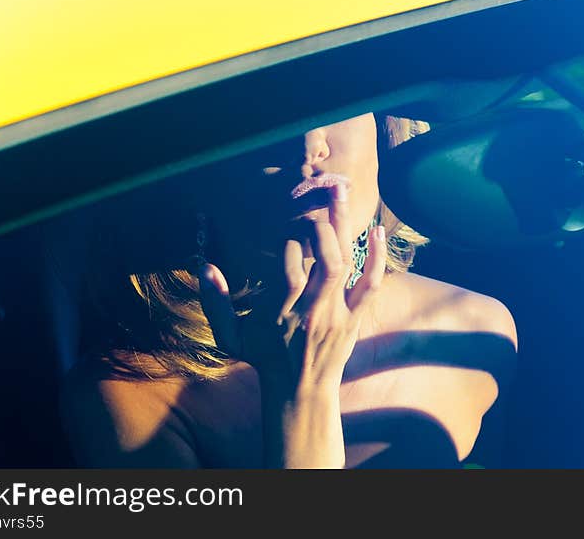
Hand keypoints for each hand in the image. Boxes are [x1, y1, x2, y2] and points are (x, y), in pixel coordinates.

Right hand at [197, 181, 387, 389]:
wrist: (301, 392)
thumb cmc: (264, 358)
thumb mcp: (230, 337)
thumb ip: (215, 304)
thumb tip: (205, 268)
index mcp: (279, 313)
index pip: (288, 270)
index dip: (289, 242)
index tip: (285, 221)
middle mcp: (311, 312)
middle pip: (326, 262)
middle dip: (323, 226)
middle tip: (316, 196)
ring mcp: (337, 315)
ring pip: (348, 266)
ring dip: (345, 227)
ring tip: (340, 191)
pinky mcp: (355, 317)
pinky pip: (371, 284)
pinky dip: (377, 256)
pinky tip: (376, 230)